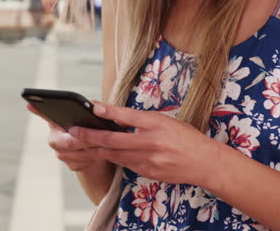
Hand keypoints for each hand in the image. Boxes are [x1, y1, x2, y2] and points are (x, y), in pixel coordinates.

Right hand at [26, 103, 106, 171]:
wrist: (98, 147)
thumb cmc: (92, 125)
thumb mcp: (92, 114)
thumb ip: (92, 107)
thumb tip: (92, 106)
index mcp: (56, 122)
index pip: (44, 115)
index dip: (37, 111)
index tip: (30, 105)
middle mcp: (54, 138)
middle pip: (67, 142)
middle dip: (84, 140)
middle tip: (98, 137)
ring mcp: (61, 153)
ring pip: (77, 154)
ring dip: (91, 150)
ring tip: (104, 144)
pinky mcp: (71, 165)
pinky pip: (82, 163)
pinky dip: (93, 159)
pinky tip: (99, 154)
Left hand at [68, 102, 220, 186]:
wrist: (205, 162)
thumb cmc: (186, 138)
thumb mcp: (166, 120)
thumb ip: (142, 120)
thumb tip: (117, 116)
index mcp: (157, 124)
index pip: (128, 116)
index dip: (109, 111)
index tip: (92, 106)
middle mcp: (152, 142)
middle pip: (115, 139)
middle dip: (91, 135)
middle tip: (74, 131)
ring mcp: (150, 160)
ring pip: (116, 155)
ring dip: (97, 149)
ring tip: (80, 142)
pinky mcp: (149, 172)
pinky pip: (126, 164)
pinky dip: (114, 158)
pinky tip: (103, 153)